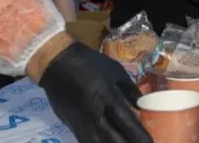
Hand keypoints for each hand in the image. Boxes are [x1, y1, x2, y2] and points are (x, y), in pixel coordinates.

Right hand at [38, 42, 152, 142]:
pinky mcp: (72, 128)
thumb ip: (130, 90)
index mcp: (107, 98)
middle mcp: (94, 115)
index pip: (128, 124)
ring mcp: (82, 124)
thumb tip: (143, 106)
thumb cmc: (89, 64)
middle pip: (114, 141)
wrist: (56, 64)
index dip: (141, 137)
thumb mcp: (115, 70)